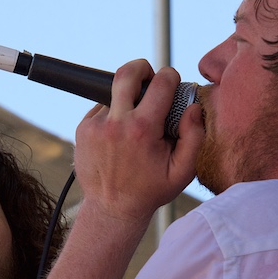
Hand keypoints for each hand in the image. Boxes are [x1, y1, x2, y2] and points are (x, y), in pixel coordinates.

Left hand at [74, 59, 203, 226]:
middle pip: (127, 72)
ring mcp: (95, 125)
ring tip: (135, 128)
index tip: (172, 82)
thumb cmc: (150, 191)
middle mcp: (116, 123)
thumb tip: (193, 107)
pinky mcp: (83, 130)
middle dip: (142, 68)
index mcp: (143, 129)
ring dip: (127, 102)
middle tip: (149, 78)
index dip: (171, 77)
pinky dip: (112, 115)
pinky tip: (119, 137)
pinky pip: (101, 109)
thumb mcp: (182, 171)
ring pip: (114, 94)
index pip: (160, 82)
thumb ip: (195, 136)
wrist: (111, 209)